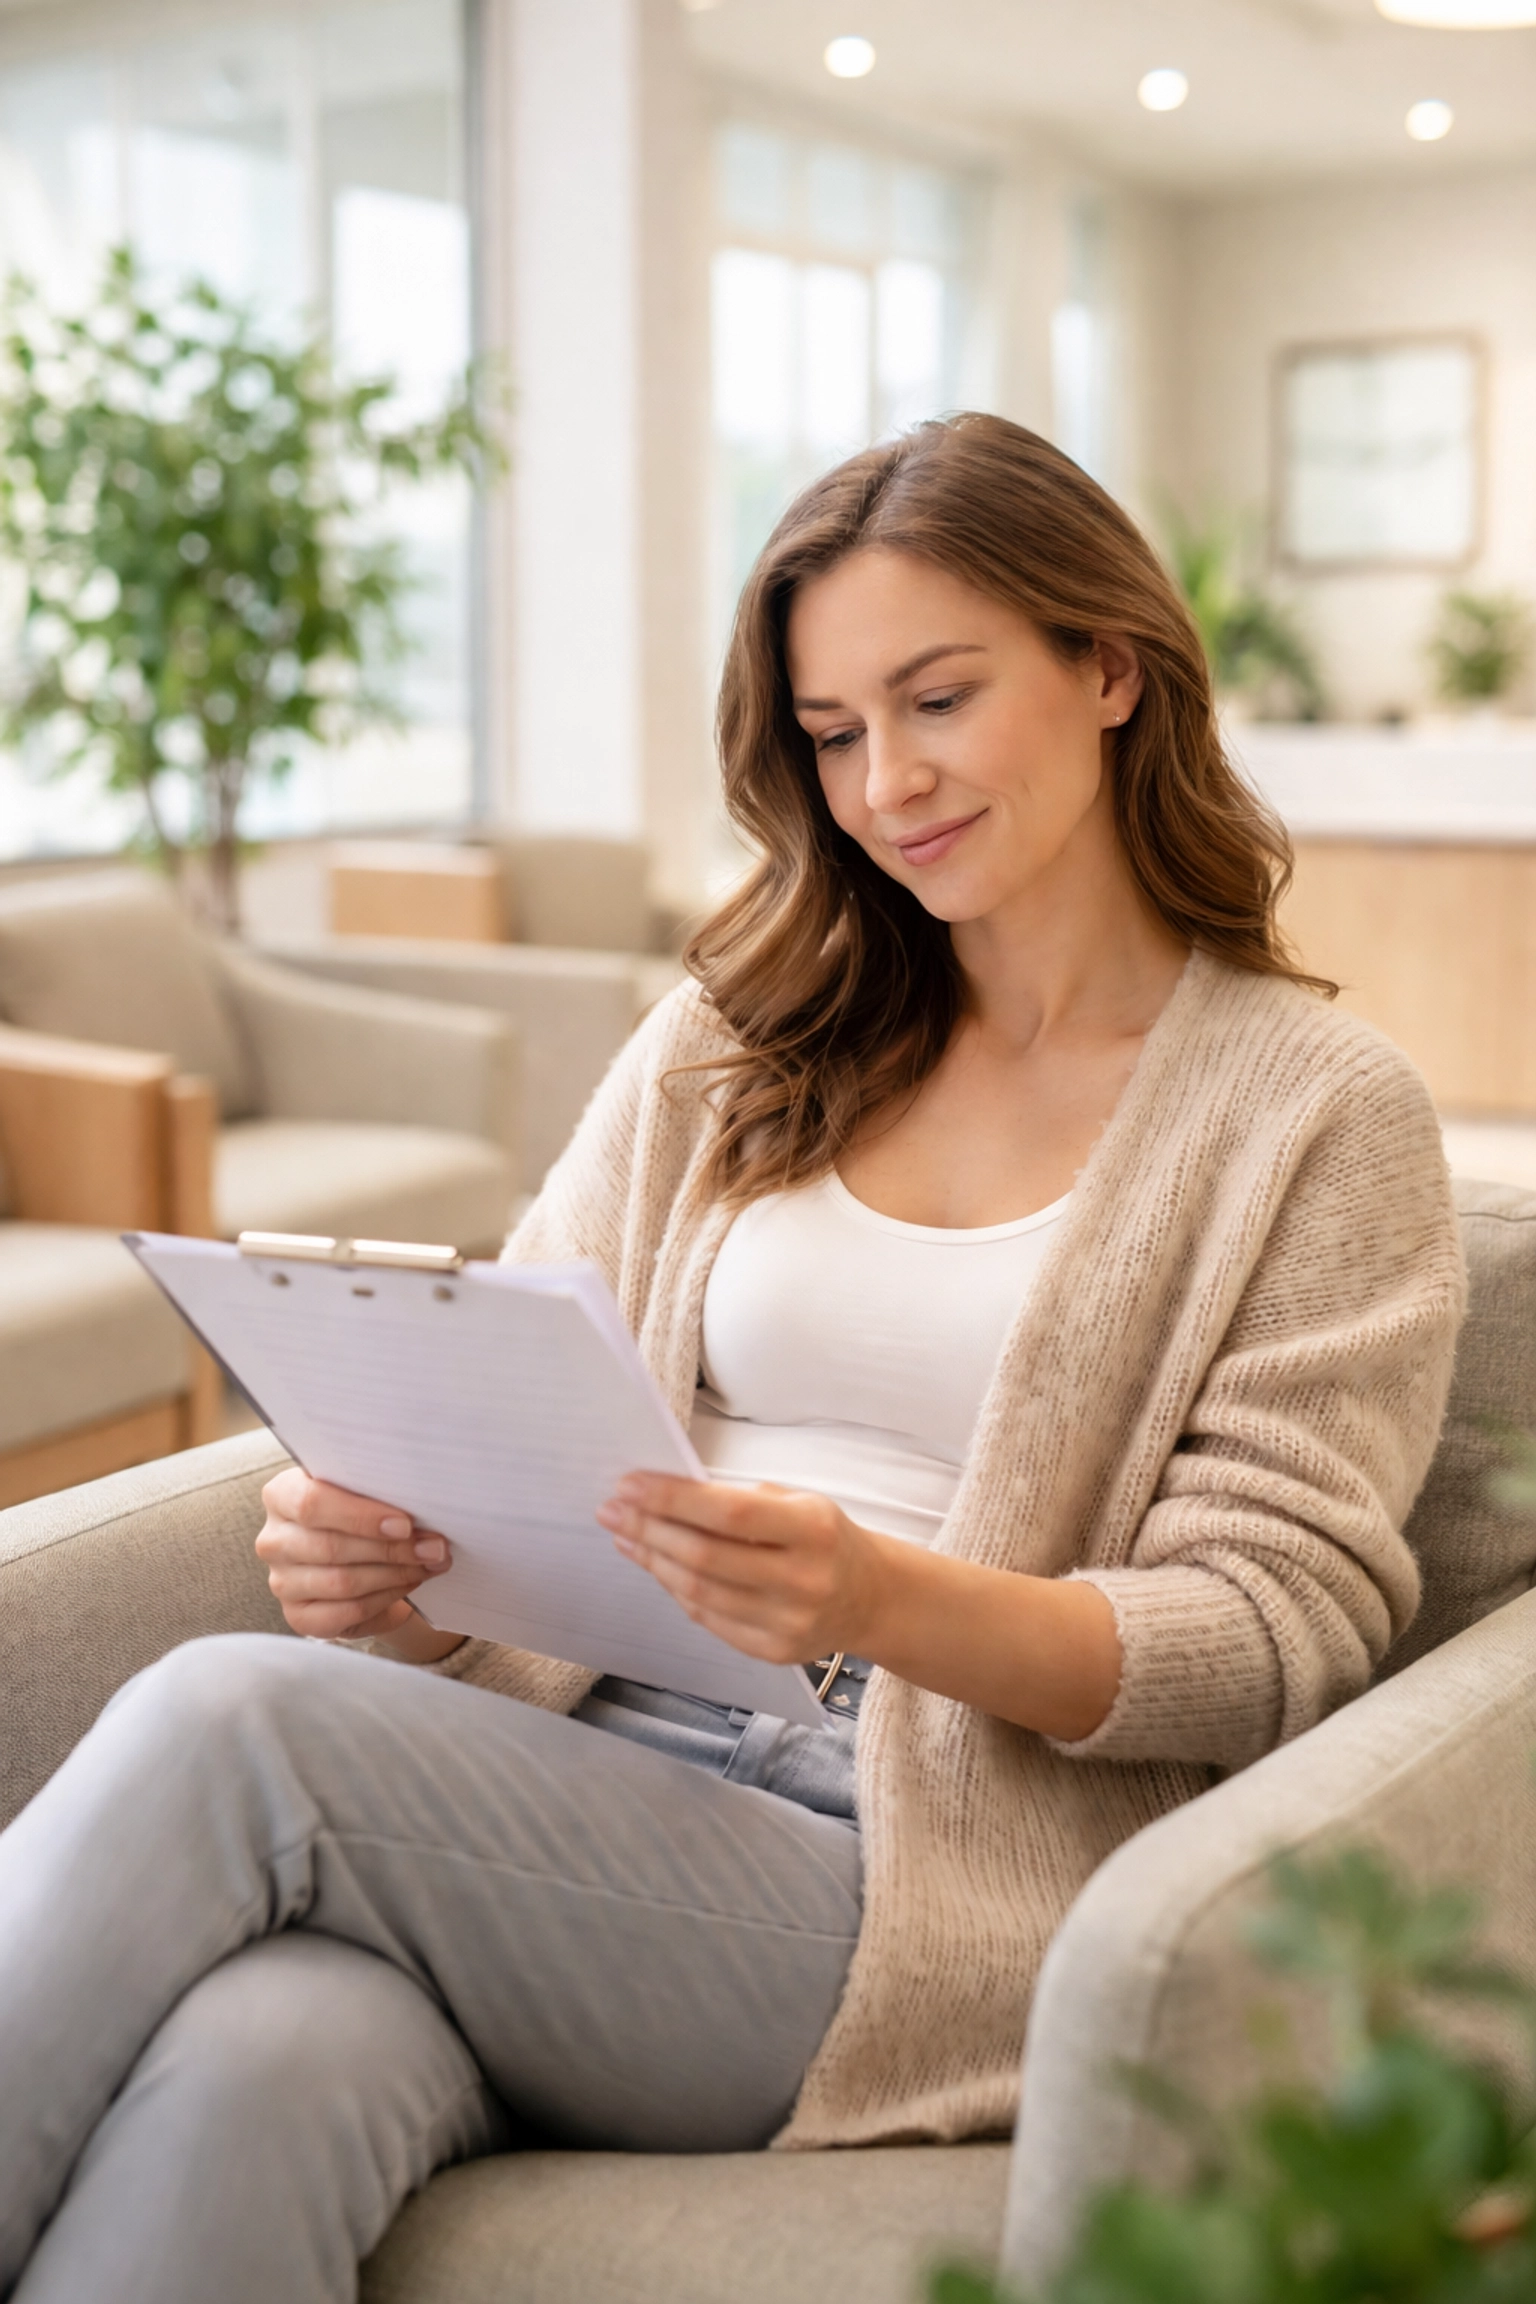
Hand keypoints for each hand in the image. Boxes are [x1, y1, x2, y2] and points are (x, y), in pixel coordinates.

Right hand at [256, 1467, 457, 1650]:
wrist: (360, 1556)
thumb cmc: (362, 1514)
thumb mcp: (366, 1493)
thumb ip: (380, 1492)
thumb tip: (421, 1509)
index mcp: (281, 1495)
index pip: (312, 1503)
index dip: (360, 1515)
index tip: (405, 1523)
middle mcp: (274, 1540)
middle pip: (331, 1547)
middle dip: (392, 1549)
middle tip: (433, 1547)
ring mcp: (282, 1582)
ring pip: (342, 1582)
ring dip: (395, 1574)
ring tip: (428, 1564)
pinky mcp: (298, 1616)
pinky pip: (346, 1612)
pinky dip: (385, 1598)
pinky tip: (408, 1584)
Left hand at [595, 1473, 887, 1664]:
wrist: (870, 1598)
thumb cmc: (824, 1539)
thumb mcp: (798, 1503)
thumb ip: (738, 1501)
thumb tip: (663, 1495)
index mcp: (813, 1530)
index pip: (731, 1513)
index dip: (673, 1499)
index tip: (630, 1484)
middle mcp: (803, 1581)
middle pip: (706, 1556)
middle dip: (649, 1528)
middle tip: (613, 1508)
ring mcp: (788, 1623)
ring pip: (699, 1592)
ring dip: (653, 1560)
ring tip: (625, 1534)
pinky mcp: (773, 1652)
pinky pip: (708, 1618)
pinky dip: (675, 1589)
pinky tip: (655, 1564)